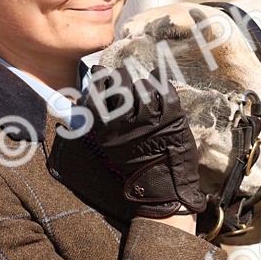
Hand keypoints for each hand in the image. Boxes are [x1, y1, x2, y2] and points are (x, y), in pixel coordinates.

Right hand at [80, 65, 207, 218]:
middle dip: (121, 76)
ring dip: (144, 85)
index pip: (96, 94)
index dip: (99, 80)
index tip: (102, 74)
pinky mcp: (171, 118)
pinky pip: (165, 89)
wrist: (164, 185)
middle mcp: (126, 123)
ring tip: (146, 92)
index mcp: (107, 130)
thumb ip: (103, 121)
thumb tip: (89, 95)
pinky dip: (162, 81)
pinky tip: (158, 79)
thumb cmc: (136, 163)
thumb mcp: (111, 145)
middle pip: (119, 84)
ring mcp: (149, 119)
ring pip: (143, 86)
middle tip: (124, 77)